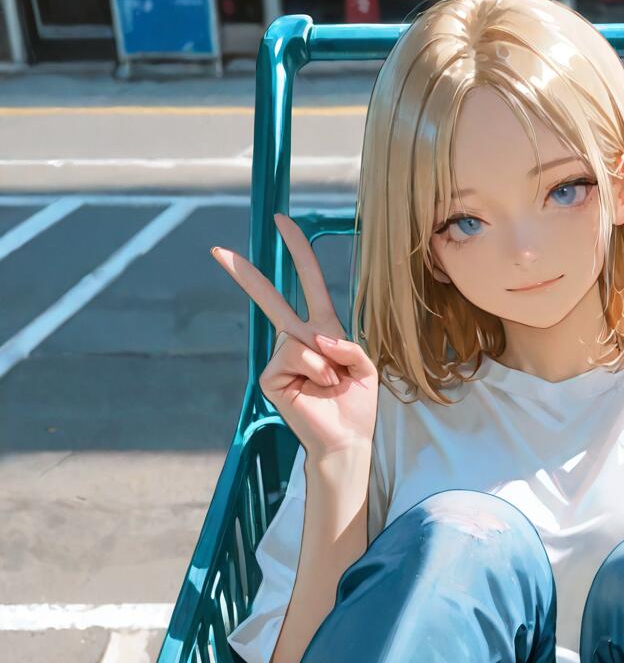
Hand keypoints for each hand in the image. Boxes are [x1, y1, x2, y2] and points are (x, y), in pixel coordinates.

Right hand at [211, 213, 378, 457]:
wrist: (346, 439)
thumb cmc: (355, 405)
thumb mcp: (365, 368)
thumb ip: (348, 345)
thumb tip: (315, 339)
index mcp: (323, 332)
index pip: (310, 285)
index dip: (299, 253)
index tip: (283, 223)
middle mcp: (298, 340)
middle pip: (272, 300)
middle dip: (248, 275)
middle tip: (218, 250)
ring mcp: (281, 358)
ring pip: (301, 339)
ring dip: (327, 363)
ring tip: (331, 385)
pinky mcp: (271, 376)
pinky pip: (295, 357)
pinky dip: (316, 372)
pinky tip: (317, 391)